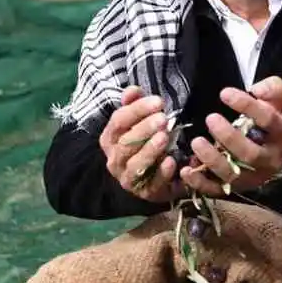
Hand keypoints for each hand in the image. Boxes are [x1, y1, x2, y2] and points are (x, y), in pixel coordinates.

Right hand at [99, 86, 181, 201]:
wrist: (149, 180)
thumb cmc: (143, 145)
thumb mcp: (137, 123)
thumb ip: (135, 105)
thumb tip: (132, 90)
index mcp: (109, 139)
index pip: (118, 121)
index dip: (137, 110)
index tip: (158, 101)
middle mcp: (114, 159)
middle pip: (126, 142)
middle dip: (144, 129)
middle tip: (163, 118)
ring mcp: (128, 178)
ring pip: (136, 164)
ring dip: (150, 150)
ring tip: (165, 137)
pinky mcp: (145, 193)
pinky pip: (152, 183)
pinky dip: (162, 173)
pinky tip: (171, 161)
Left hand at [180, 77, 281, 196]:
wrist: (274, 149)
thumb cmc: (271, 121)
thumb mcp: (278, 101)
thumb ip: (272, 89)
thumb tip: (256, 89)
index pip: (268, 121)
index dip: (247, 106)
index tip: (224, 93)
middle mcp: (271, 160)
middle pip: (250, 154)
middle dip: (229, 137)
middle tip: (210, 118)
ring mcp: (253, 177)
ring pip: (233, 175)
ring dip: (212, 159)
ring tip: (196, 142)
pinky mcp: (236, 188)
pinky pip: (217, 190)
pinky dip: (200, 183)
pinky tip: (186, 170)